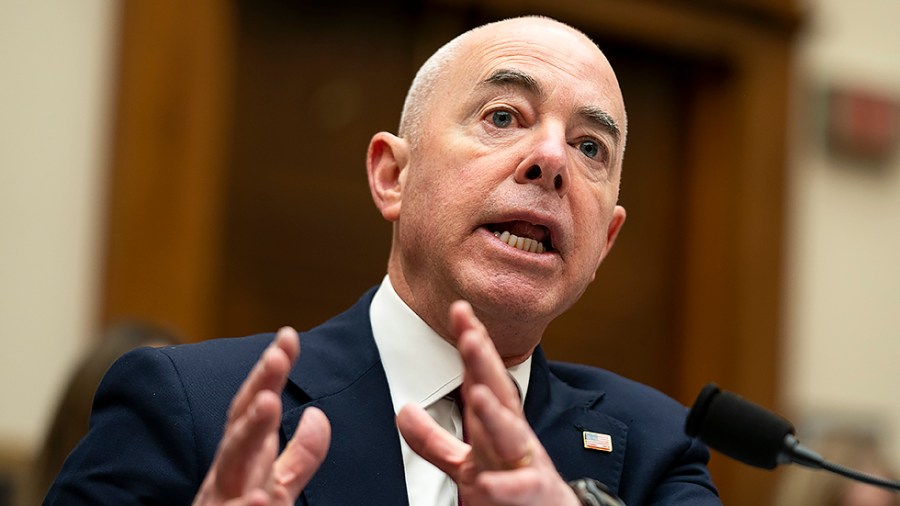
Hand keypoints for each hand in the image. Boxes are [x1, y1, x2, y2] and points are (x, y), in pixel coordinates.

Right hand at [193, 327, 330, 505]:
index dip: (270, 372)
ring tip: (268, 403)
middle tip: (278, 355)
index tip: (289, 336)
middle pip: (240, 425)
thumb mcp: (275, 486)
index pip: (255, 407)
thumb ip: (300, 456)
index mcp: (242, 460)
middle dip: (258, 388)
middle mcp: (226, 477)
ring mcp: (218, 505)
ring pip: (228, 469)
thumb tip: (318, 414)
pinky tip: (258, 498)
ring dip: (247, 433)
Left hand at [397, 301, 580, 505]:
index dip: (473, 342)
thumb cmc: (512, 484)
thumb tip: (403, 409)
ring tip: (477, 394)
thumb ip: (434, 440)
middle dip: (484, 364)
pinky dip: (505, 485)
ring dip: (495, 414)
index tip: (459, 310)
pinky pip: (520, 488)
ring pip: (511, 435)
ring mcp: (525, 463)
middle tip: (469, 335)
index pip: (481, 375)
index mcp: (497, 422)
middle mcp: (513, 435)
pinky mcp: (533, 493)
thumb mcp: (466, 461)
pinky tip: (489, 481)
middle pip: (498, 393)